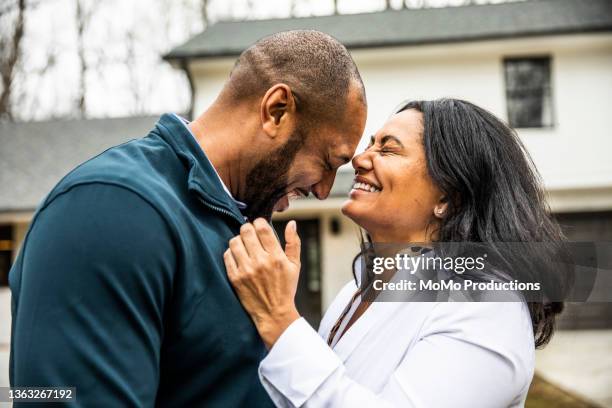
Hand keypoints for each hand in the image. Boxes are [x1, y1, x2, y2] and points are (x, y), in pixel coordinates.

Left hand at [224, 218, 300, 347]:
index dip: (259, 222)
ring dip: (239, 239)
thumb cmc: (285, 288)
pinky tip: (239, 256)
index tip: (259, 225)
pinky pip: (227, 255)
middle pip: (246, 231)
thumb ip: (293, 243)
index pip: (262, 228)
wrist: (274, 313)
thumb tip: (292, 223)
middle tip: (250, 233)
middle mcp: (260, 262)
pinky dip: (232, 252)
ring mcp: (246, 270)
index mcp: (276, 257)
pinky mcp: (235, 278)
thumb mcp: (295, 265)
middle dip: (248, 228)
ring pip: (234, 241)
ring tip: (244, 245)